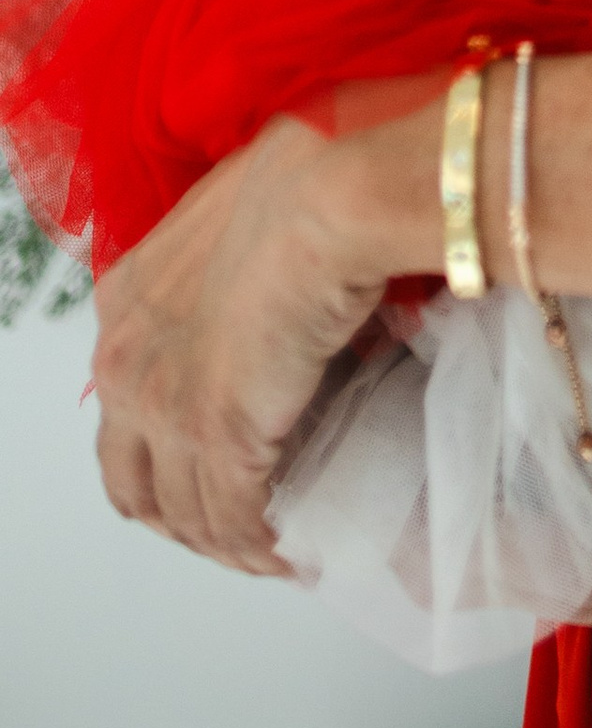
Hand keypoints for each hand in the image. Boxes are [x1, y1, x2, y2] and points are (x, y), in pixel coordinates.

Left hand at [91, 117, 397, 572]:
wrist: (333, 191)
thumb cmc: (310, 175)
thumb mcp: (247, 213)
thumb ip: (240, 260)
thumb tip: (292, 282)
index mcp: (127, 301)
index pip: (122, 407)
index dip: (165, 448)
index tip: (212, 463)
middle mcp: (126, 361)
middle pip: (134, 477)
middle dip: (182, 512)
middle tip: (236, 523)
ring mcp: (165, 405)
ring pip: (182, 511)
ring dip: (227, 542)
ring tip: (274, 548)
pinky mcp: (219, 438)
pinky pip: (233, 520)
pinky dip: (262, 547)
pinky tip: (292, 552)